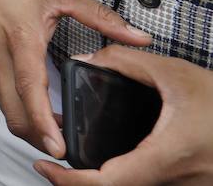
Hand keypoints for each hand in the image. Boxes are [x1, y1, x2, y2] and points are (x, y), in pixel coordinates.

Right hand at [0, 0, 151, 156]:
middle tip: (66, 148)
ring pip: (4, 107)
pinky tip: (34, 104)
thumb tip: (139, 36)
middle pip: (14, 113)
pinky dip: (15, 107)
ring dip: (27, 124)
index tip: (59, 147)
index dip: (44, 123)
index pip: (31, 91)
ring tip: (55, 131)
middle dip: (38, 138)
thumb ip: (101, 17)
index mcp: (21, 39)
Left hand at [36, 47, 212, 184]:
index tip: (46, 165)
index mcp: (167, 156)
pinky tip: (109, 162)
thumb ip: (125, 62)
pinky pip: (148, 185)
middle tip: (54, 164)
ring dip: (101, 180)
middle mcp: (176, 181)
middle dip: (78, 181)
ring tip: (76, 162)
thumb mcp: (174, 73)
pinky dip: (123, 176)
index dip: (70, 180)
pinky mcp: (188, 185)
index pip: (108, 182)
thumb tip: (88, 60)